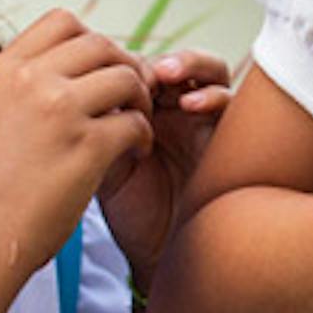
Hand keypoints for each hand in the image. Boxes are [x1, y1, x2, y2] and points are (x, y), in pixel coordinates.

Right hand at [0, 11, 152, 283]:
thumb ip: (32, 83)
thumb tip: (88, 59)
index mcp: (4, 68)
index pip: (63, 21)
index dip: (92, 43)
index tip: (98, 74)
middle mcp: (29, 80)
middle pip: (101, 44)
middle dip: (123, 68)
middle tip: (129, 100)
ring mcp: (59, 109)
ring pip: (126, 77)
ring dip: (140, 100)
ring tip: (133, 126)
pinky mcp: (87, 144)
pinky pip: (136, 121)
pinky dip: (143, 137)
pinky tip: (133, 154)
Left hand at [95, 48, 235, 272]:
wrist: (159, 255)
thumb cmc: (130, 215)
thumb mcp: (102, 163)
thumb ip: (99, 124)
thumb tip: (81, 83)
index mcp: (144, 111)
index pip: (140, 66)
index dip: (126, 62)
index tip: (105, 71)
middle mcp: (177, 110)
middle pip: (175, 60)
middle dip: (158, 57)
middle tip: (140, 68)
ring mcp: (204, 122)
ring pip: (210, 70)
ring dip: (190, 64)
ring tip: (166, 74)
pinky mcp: (227, 140)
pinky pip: (231, 104)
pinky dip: (213, 95)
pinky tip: (191, 104)